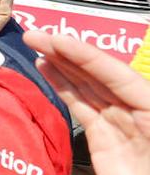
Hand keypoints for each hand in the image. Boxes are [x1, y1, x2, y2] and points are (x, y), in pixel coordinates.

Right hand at [25, 31, 149, 174]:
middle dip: (67, 53)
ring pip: (87, 86)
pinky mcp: (101, 139)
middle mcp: (135, 108)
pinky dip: (63, 87)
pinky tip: (47, 71)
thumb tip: (116, 109)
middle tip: (34, 35)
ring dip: (62, 64)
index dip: (84, 55)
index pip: (114, 73)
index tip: (55, 39)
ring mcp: (117, 123)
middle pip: (98, 74)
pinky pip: (80, 106)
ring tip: (36, 45)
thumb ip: (144, 119)